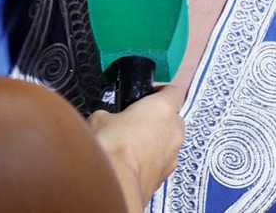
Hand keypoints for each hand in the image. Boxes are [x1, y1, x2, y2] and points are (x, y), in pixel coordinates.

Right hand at [88, 86, 184, 210]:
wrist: (115, 185)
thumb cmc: (111, 144)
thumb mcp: (100, 118)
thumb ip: (110, 115)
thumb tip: (107, 120)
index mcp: (163, 108)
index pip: (172, 91)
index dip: (160, 90)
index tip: (146, 94)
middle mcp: (175, 130)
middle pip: (174, 118)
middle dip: (159, 118)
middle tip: (137, 121)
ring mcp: (174, 155)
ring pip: (170, 142)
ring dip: (157, 141)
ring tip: (134, 145)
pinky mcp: (166, 176)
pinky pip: (163, 161)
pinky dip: (152, 160)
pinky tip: (133, 163)